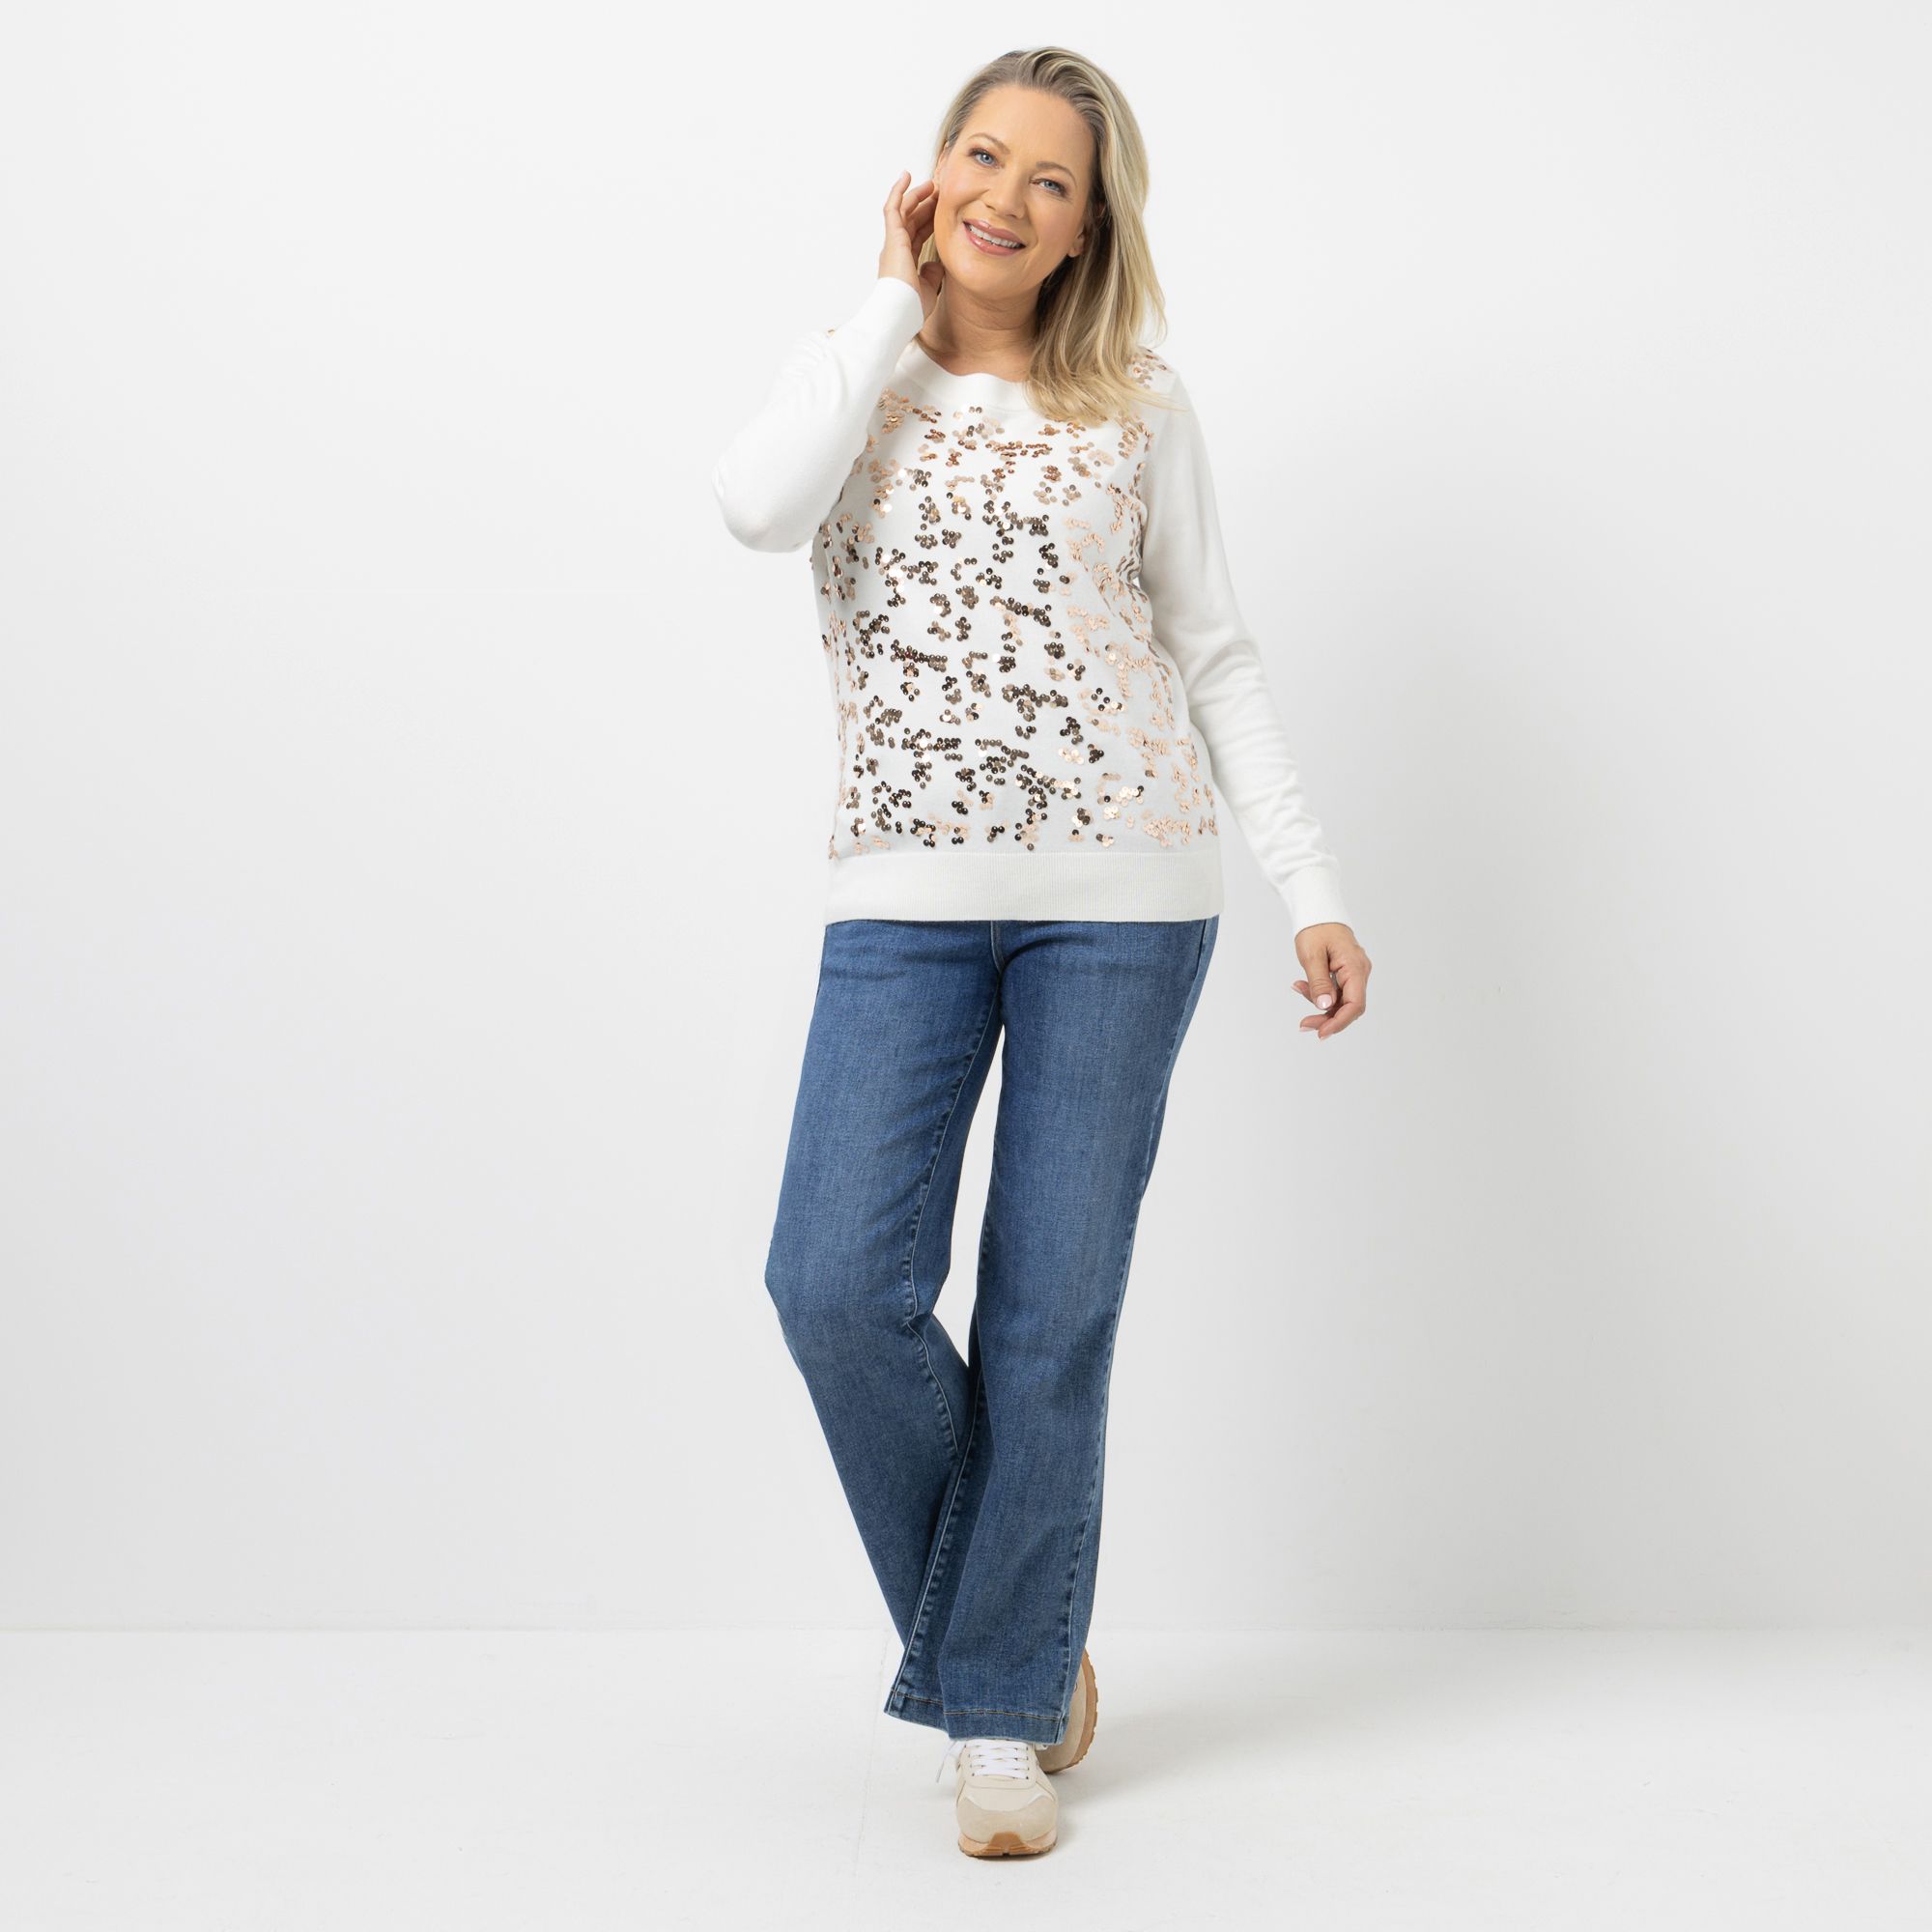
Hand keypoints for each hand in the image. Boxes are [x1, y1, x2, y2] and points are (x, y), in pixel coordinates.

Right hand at [879, 171, 943, 321]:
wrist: (900, 312)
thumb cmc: (911, 307)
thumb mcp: (928, 288)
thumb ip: (932, 274)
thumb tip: (937, 263)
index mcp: (904, 262)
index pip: (917, 235)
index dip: (928, 221)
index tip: (941, 211)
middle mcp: (896, 250)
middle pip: (910, 220)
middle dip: (925, 205)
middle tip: (939, 192)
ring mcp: (892, 242)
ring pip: (903, 211)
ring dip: (916, 195)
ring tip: (931, 183)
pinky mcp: (892, 237)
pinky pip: (892, 207)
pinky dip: (898, 191)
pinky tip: (906, 176)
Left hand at [1292, 924, 1369, 1038]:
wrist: (1318, 911)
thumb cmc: (1315, 928)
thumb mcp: (1311, 955)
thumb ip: (1319, 982)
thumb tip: (1325, 1006)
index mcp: (1355, 967)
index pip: (1355, 1004)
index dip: (1339, 1022)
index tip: (1321, 1033)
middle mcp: (1359, 972)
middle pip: (1349, 1007)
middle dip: (1327, 1018)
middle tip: (1303, 1024)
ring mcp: (1354, 973)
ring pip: (1341, 1001)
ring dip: (1320, 1004)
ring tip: (1298, 987)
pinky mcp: (1346, 973)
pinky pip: (1336, 991)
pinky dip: (1320, 993)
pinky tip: (1302, 986)